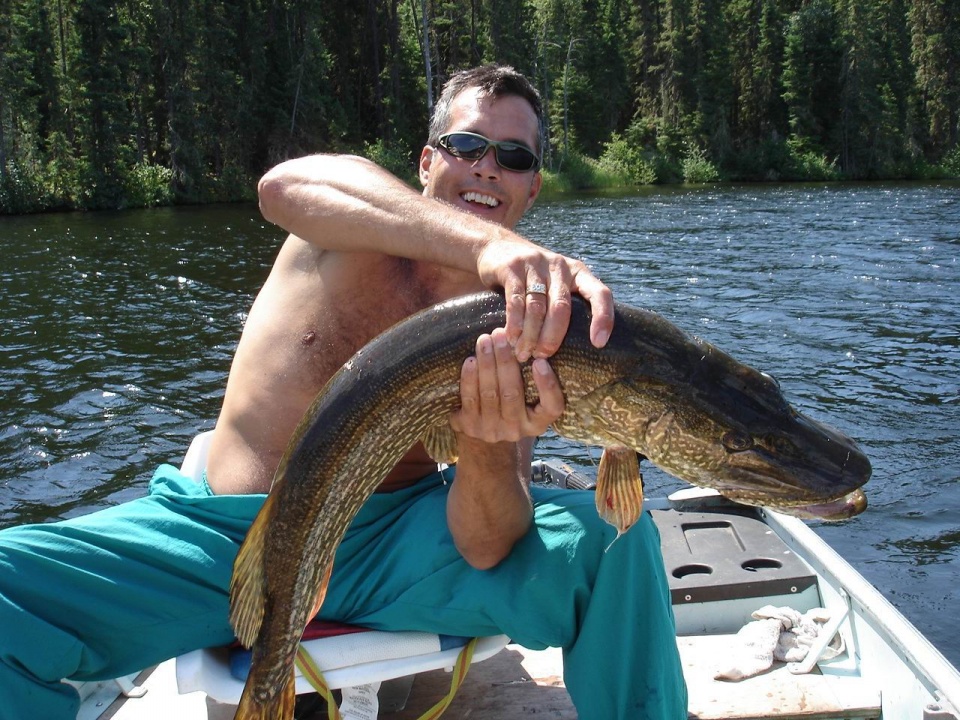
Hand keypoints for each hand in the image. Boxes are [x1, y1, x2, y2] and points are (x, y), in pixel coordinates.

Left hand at [449, 328, 563, 442]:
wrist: (479, 434)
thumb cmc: (509, 402)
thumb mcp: (526, 397)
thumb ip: (529, 375)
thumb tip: (527, 336)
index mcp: (537, 422)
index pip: (552, 407)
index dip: (548, 385)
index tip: (540, 361)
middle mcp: (517, 429)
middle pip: (512, 394)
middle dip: (505, 361)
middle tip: (501, 335)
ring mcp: (491, 430)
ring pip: (490, 394)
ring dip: (486, 363)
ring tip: (485, 341)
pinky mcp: (469, 427)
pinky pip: (470, 399)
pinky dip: (470, 378)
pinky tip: (471, 360)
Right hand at [476, 239, 613, 361]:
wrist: (497, 247)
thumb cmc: (533, 279)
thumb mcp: (556, 284)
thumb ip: (567, 306)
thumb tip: (580, 349)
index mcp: (578, 272)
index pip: (600, 293)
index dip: (603, 317)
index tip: (598, 343)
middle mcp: (560, 266)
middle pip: (561, 307)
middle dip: (552, 337)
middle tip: (543, 356)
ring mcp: (536, 264)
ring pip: (537, 307)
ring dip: (530, 335)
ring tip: (523, 354)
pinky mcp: (512, 267)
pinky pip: (516, 300)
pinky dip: (514, 323)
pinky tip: (511, 338)